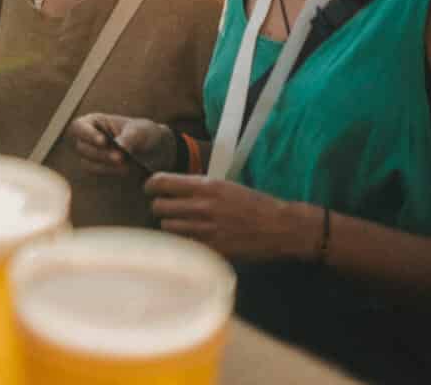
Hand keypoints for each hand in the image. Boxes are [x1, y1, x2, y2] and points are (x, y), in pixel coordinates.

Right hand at [67, 114, 173, 175]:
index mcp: (93, 122)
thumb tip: (120, 146)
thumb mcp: (141, 130)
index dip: (87, 134)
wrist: (154, 151)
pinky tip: (124, 171)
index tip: (103, 141)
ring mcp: (92, 156)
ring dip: (105, 165)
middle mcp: (88, 139)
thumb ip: (130, 136)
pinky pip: (97, 173)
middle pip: (82, 147)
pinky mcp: (98, 169)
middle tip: (120, 157)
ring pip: (87, 163)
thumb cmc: (144, 133)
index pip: (78, 127)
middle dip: (101, 154)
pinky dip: (110, 172)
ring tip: (126, 167)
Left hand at [144, 173, 310, 263]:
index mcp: (206, 186)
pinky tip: (192, 238)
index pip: (162, 182)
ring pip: (167, 226)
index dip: (151, 185)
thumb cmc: (254, 204)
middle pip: (159, 206)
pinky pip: (184, 243)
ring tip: (181, 223)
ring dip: (170, 224)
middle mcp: (202, 206)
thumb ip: (199, 188)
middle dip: (159, 206)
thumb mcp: (225, 186)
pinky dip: (183, 241)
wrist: (280, 227)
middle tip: (166, 208)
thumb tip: (173, 189)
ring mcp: (206, 229)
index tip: (150, 189)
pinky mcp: (212, 248)